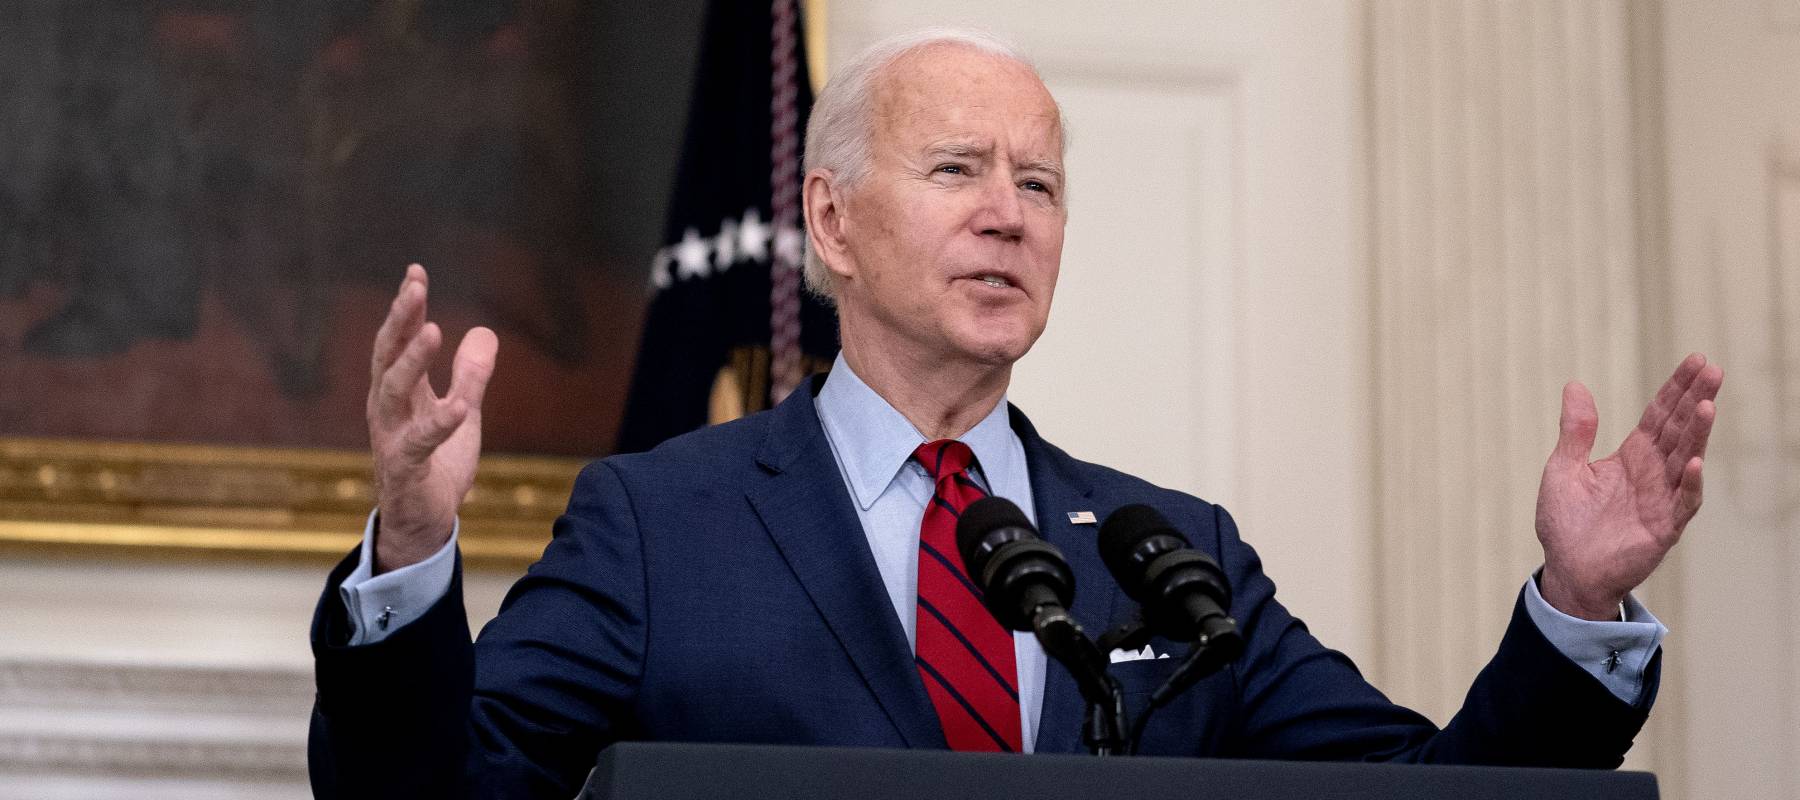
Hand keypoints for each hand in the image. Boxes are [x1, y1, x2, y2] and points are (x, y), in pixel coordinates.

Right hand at [367, 265, 497, 572]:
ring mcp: (392, 437)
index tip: (416, 271)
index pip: (397, 341)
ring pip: (393, 390)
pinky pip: (421, 441)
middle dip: (400, 319)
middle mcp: (387, 409)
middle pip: (387, 355)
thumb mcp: (461, 412)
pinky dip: (440, 421)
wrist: (422, 524)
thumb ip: (471, 375)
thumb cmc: (436, 466)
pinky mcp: (407, 467)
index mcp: (398, 392)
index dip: (406, 307)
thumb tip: (485, 331)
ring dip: (412, 359)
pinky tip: (461, 405)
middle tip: (415, 286)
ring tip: (433, 330)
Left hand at [1535, 353, 1722, 619]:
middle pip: (1679, 429)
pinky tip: (1693, 461)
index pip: (1660, 415)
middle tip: (1711, 370)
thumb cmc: (1566, 523)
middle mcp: (1653, 473)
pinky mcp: (1663, 527)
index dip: (1677, 389)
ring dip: (1697, 434)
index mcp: (1632, 456)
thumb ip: (1576, 430)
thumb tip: (1575, 384)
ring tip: (1707, 405)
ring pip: (1685, 459)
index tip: (1696, 361)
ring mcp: (1661, 499)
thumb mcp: (1563, 468)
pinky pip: (1681, 502)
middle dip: (1695, 400)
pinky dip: (1688, 483)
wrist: (1568, 571)